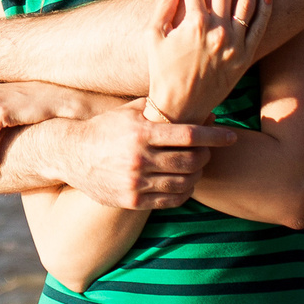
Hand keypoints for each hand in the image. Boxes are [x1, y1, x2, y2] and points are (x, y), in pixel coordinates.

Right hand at [44, 102, 236, 209]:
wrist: (71, 154)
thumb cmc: (105, 128)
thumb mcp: (129, 112)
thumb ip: (159, 108)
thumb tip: (194, 102)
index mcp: (141, 132)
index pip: (189, 136)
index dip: (215, 136)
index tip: (231, 136)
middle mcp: (139, 158)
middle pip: (190, 161)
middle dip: (206, 155)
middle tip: (209, 151)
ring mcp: (136, 181)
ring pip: (183, 183)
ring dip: (196, 175)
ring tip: (197, 167)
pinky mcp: (132, 200)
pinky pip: (170, 200)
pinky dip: (184, 192)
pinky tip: (184, 183)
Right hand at [145, 0, 269, 125]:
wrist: (180, 106)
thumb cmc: (161, 70)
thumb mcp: (153, 36)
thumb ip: (163, 6)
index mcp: (194, 24)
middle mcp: (218, 31)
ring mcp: (234, 44)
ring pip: (246, 4)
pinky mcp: (245, 57)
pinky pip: (260, 29)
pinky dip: (266, 10)